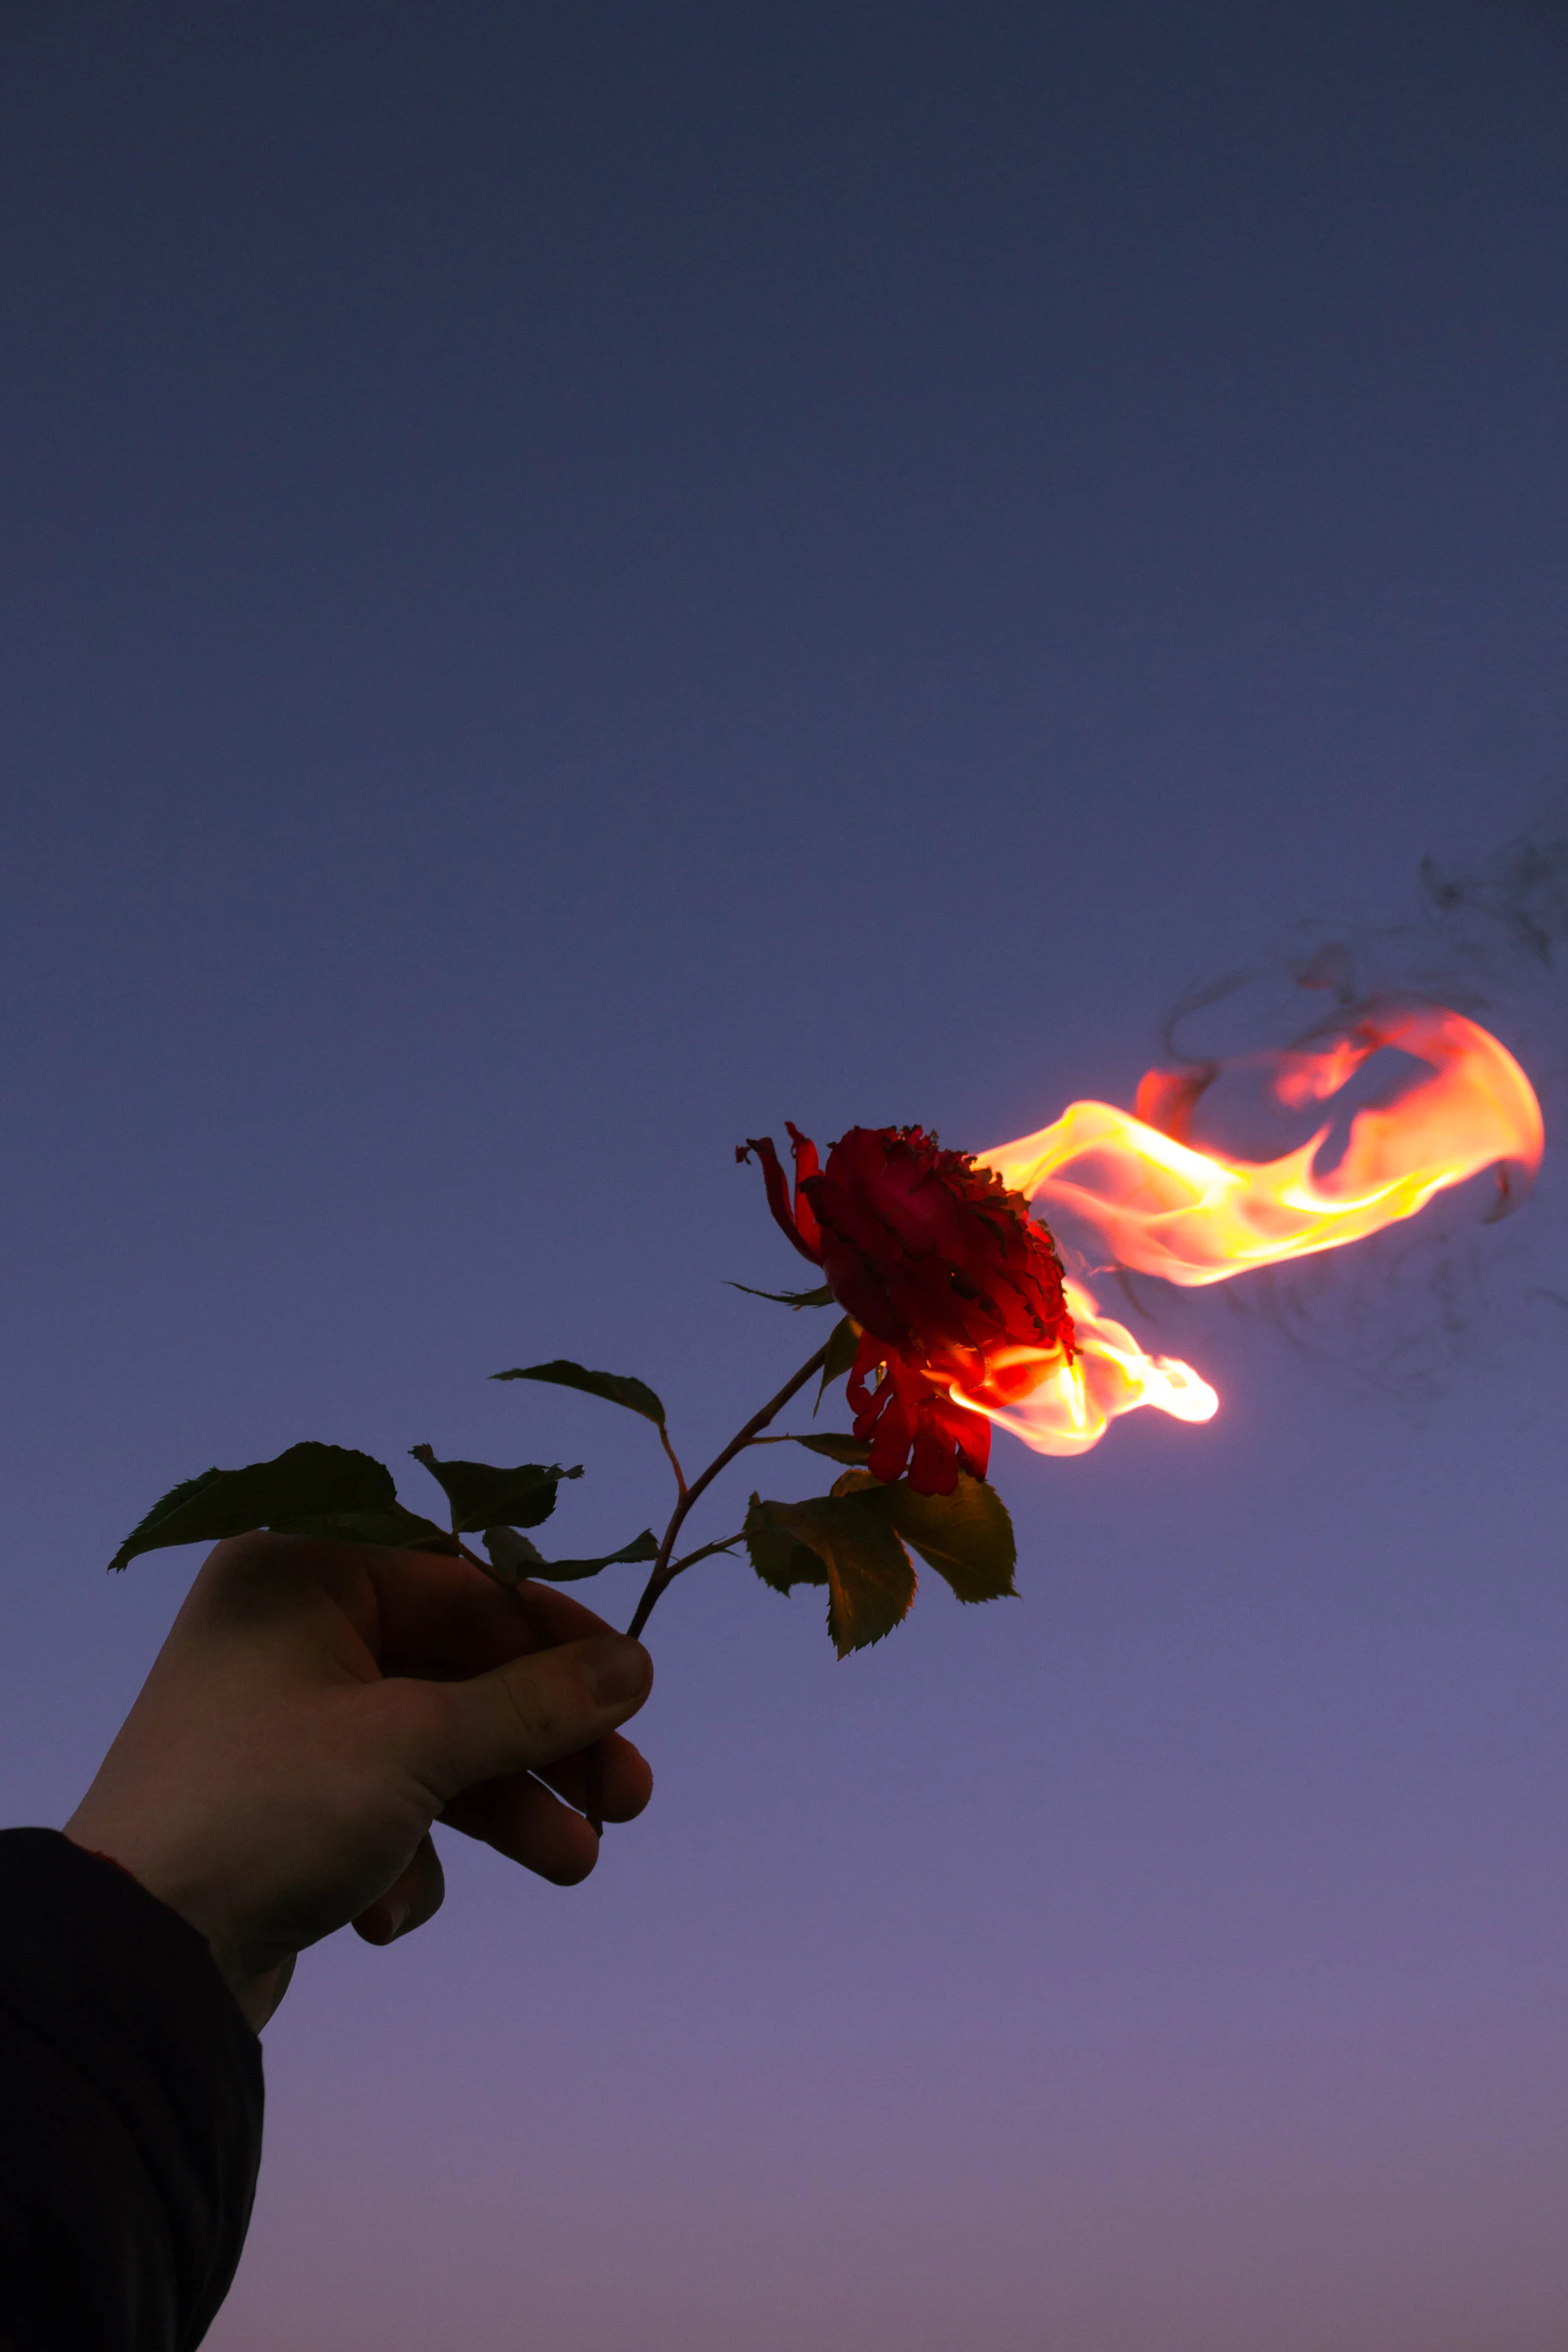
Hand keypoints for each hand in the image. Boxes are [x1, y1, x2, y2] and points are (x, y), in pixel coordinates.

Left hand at [65, 1533, 653, 2029]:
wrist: (136, 1959)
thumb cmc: (268, 1808)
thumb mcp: (417, 1745)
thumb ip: (533, 1704)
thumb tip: (634, 1667)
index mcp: (302, 1574)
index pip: (464, 1583)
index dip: (558, 1638)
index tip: (636, 1686)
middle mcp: (290, 1633)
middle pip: (459, 1671)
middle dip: (545, 1744)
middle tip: (628, 1798)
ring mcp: (285, 1723)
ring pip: (433, 1746)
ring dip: (504, 1809)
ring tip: (575, 1863)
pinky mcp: (284, 1807)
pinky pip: (383, 1808)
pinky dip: (407, 1858)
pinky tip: (387, 1912)